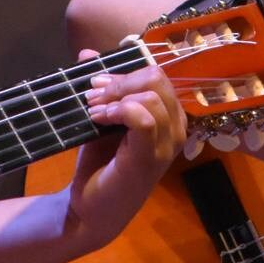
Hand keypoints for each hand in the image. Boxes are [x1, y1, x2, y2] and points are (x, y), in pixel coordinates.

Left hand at [64, 51, 187, 245]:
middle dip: (120, 80)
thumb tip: (87, 53)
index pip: (157, 75)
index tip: (96, 84)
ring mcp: (167, 145)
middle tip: (94, 96)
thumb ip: (101, 87)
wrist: (89, 209)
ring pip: (152, 95)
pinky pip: (144, 118)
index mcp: (170, 116)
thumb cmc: (100, 164)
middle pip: (157, 78)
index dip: (124, 73)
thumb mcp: (101, 118)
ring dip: (116, 96)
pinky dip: (118, 111)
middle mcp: (177, 128)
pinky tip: (99, 119)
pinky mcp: (150, 158)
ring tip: (94, 110)